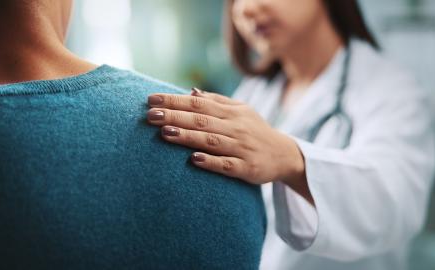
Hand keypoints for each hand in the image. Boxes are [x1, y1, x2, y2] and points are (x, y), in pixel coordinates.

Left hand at [146, 88, 306, 186]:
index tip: (151, 100)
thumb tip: (191, 92)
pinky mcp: (247, 168)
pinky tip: (193, 160)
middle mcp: (236, 128)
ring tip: (165, 133)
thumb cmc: (255, 131)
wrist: (284, 155)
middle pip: (201, 121)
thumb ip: (216, 101)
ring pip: (211, 141)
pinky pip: (227, 165)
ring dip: (188, 137)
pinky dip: (211, 162)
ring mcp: (241, 148)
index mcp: (231, 112)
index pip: (198, 104)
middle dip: (175, 117)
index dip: (175, 101)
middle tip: (150, 115)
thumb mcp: (241, 111)